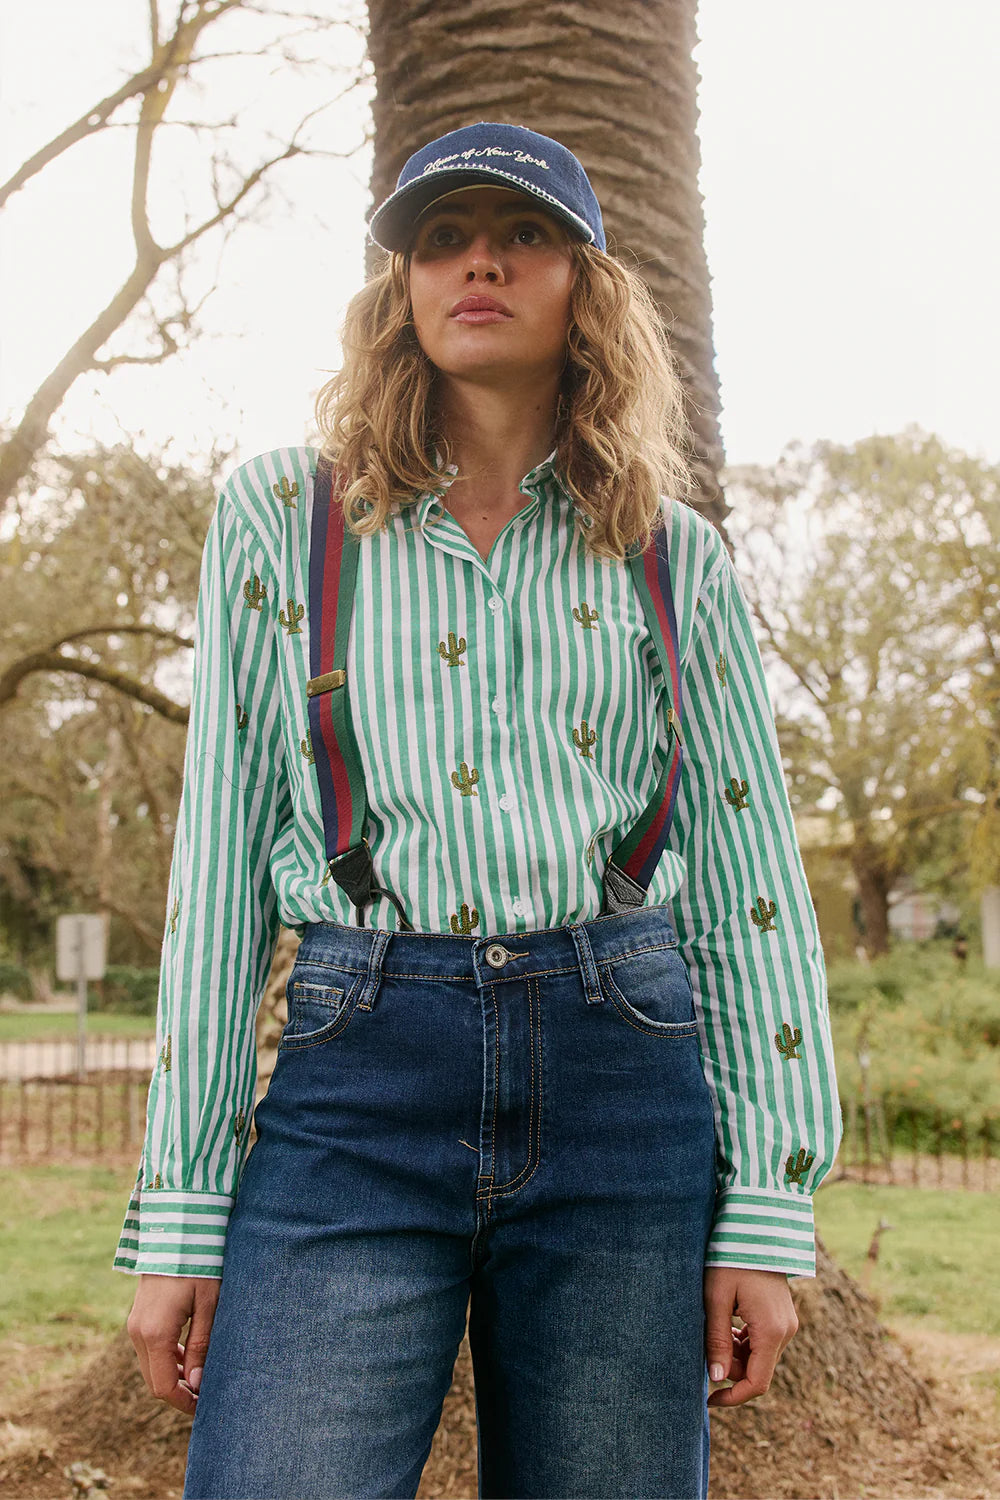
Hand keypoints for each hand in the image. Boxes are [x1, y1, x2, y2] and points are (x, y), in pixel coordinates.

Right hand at [126, 1273, 221, 1414]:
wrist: (175, 1232)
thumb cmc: (198, 1265)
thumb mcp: (209, 1304)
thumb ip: (202, 1345)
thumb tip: (197, 1384)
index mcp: (156, 1333)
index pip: (164, 1386)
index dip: (183, 1402)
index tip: (204, 1407)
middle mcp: (138, 1333)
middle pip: (154, 1381)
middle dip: (178, 1393)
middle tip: (205, 1396)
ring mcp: (134, 1325)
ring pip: (150, 1367)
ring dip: (173, 1376)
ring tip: (201, 1377)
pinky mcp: (138, 1318)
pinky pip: (149, 1350)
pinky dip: (166, 1360)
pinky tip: (188, 1357)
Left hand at [703, 1266, 797, 1407]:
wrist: (755, 1230)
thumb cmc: (730, 1260)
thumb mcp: (716, 1299)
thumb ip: (717, 1340)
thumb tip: (717, 1378)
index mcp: (772, 1331)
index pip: (757, 1383)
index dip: (732, 1396)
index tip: (708, 1400)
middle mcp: (786, 1332)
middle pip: (757, 1370)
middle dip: (730, 1368)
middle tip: (705, 1346)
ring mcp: (787, 1324)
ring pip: (760, 1357)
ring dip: (736, 1354)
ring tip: (714, 1328)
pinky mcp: (782, 1317)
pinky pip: (763, 1342)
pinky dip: (744, 1343)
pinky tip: (727, 1324)